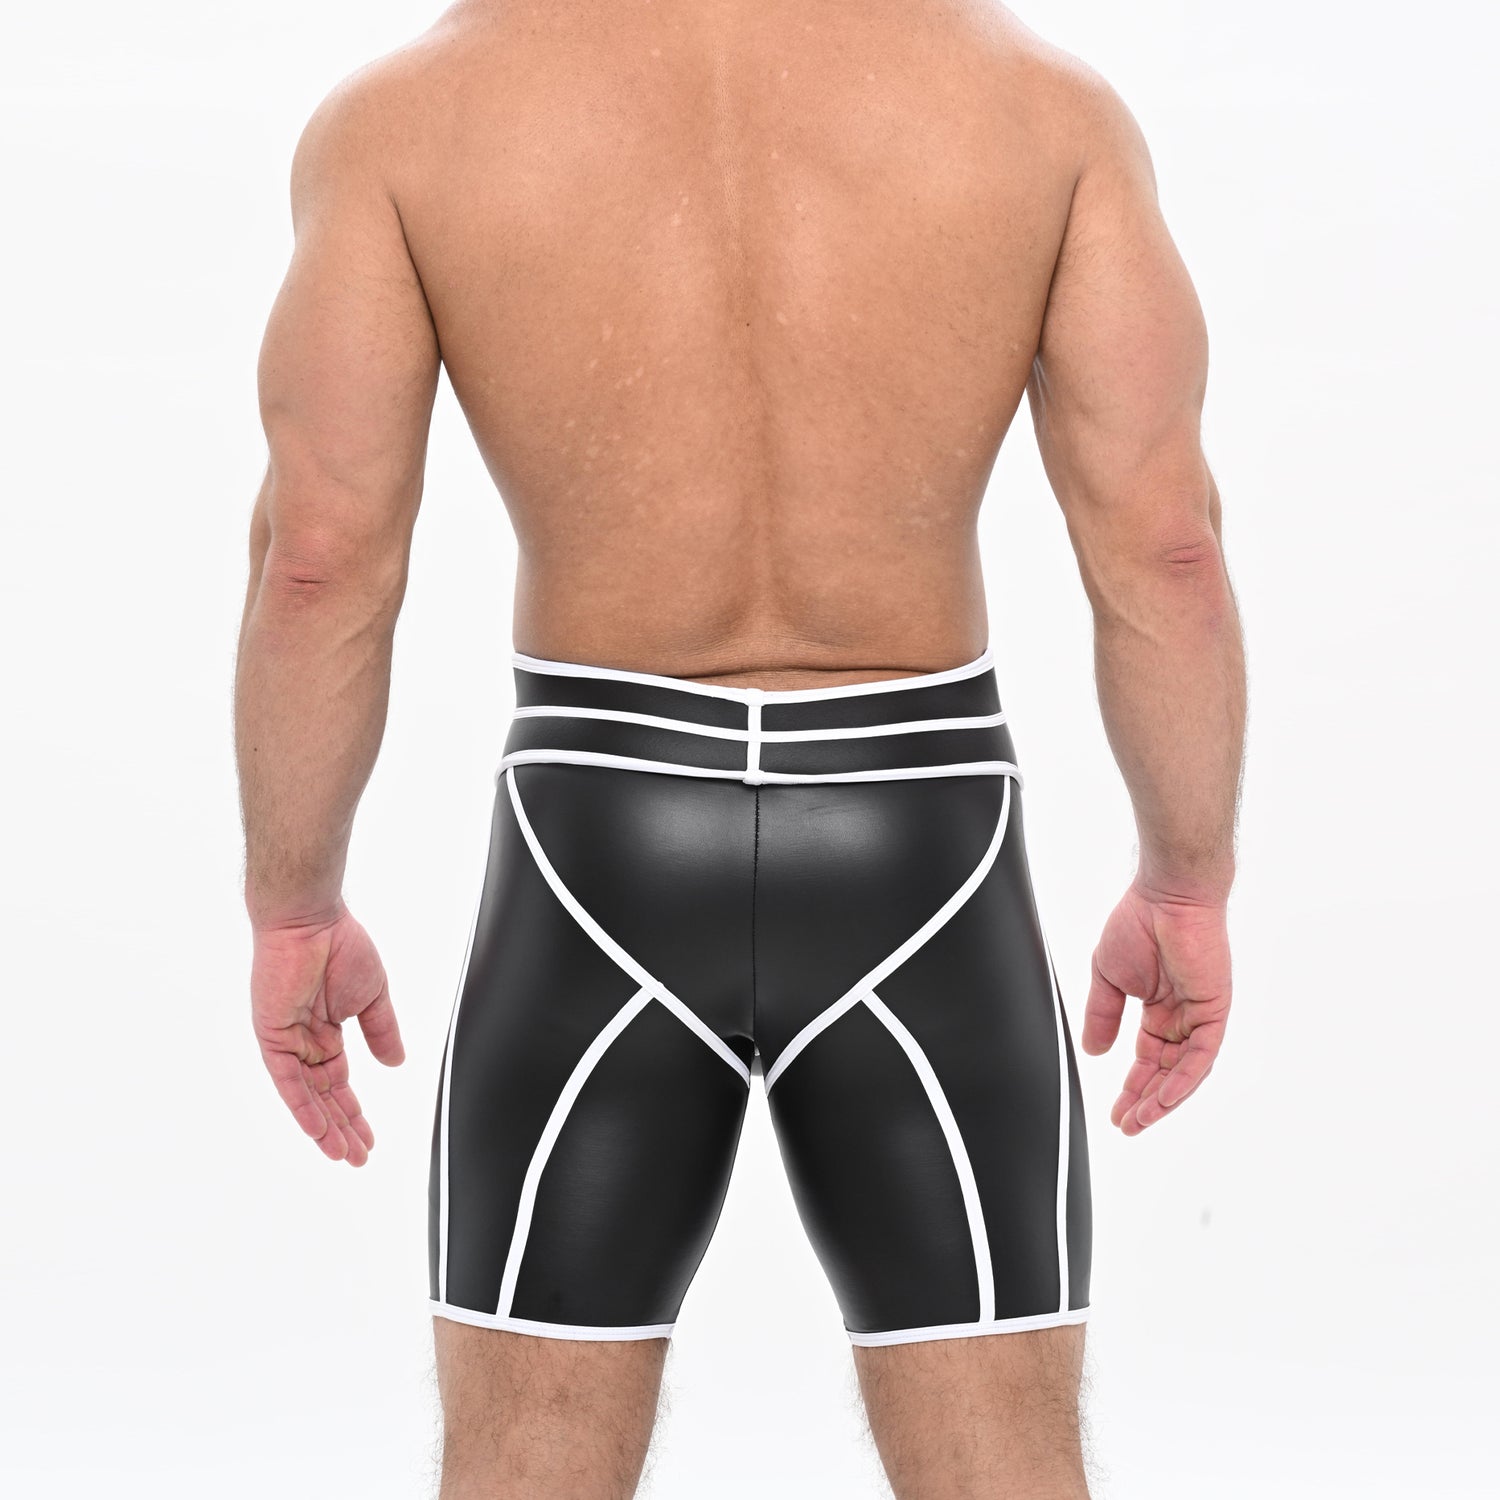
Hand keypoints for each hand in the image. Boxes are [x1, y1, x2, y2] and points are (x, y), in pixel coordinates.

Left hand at [250, 903, 404, 1164]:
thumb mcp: (373, 996)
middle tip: (358, 1157)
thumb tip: (395, 1062)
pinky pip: (286, 1079)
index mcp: (326, 1030)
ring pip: (306, 1095)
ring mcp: (287, 1040)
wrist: (311, 920)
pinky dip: (302, 1105)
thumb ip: (382, 1032)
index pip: (339, 1082)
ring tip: (343, 1154)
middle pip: (323, 1096)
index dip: (354, 1112)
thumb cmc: (341, 945)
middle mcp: (304, 1040)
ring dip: (324, 1126)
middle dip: (342, 1128)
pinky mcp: (272, 1034)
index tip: (370, 1138)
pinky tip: (318, 1128)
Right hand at [1081, 881, 1230, 1134]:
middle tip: (1126, 1125)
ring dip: (1163, 1099)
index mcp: (1160, 1008)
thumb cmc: (1138, 923)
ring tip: (1139, 1121)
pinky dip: (1183, 1079)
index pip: (1149, 1059)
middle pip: (1167, 1072)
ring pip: (1185, 1071)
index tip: (1115, 1112)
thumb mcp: (1108, 977)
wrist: (1165, 897)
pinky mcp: (1214, 1010)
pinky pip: (1201, 1055)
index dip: (1132, 1087)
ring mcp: (1201, 1015)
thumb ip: (1102, 1016)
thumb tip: (1094, 1052)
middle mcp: (1183, 1017)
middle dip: (1146, 1102)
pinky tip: (1162, 1099)